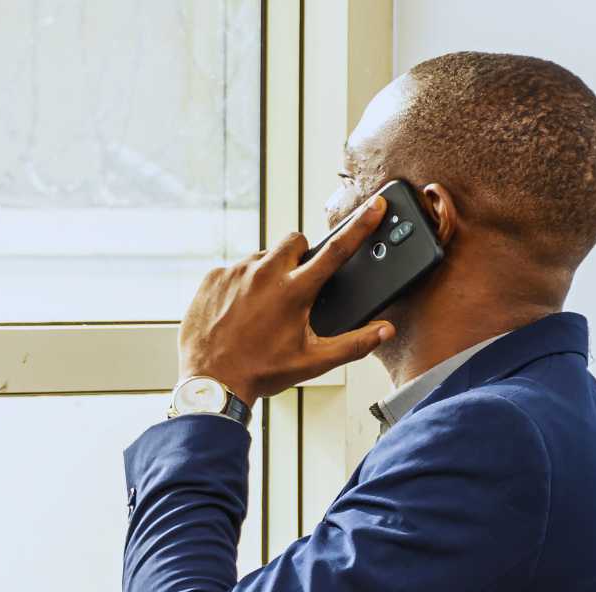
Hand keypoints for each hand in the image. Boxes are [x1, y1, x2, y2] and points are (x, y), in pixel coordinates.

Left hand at [178, 194, 395, 405]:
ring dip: (269, 272)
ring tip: (262, 307)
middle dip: (301, 256)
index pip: (337, 249)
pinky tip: (239, 310)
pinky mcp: (213, 277)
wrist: (211, 382)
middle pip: (295, 241)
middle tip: (297, 286)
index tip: (375, 205)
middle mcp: (265, 273)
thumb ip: (354, 344)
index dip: (360, 225)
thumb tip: (384, 331)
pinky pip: (234, 269)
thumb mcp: (313, 362)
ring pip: (262, 256)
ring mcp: (236, 272)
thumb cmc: (261, 372)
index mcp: (294, 290)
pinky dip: (241, 284)